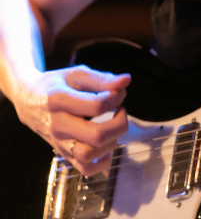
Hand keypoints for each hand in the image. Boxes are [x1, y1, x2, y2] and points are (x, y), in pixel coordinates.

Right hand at [14, 65, 128, 175]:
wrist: (28, 101)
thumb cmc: (57, 85)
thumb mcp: (76, 75)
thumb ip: (101, 79)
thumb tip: (126, 81)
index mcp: (59, 101)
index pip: (97, 106)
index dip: (117, 97)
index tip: (118, 92)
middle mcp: (58, 125)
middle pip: (97, 136)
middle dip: (120, 123)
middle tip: (120, 111)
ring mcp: (59, 143)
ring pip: (90, 155)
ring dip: (111, 141)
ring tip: (112, 126)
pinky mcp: (64, 155)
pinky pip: (86, 169)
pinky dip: (103, 160)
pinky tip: (106, 143)